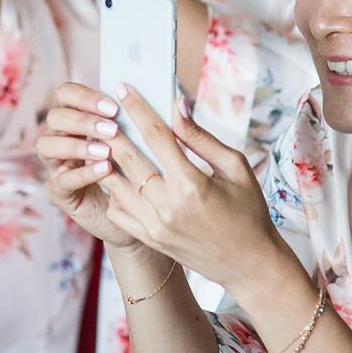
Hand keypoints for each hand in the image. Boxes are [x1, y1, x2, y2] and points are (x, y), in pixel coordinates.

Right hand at [36, 81, 148, 247]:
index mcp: (79, 119)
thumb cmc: (141, 173)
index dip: (85, 96)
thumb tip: (177, 101)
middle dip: (83, 120)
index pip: (67, 94)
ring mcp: (57, 165)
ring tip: (106, 151)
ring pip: (47, 145)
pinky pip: (61, 180)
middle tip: (112, 129)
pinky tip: (104, 169)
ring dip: (77, 145)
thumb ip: (150, 122)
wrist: (140, 213)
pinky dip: (83, 173)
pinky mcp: (58, 192)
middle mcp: (63, 138)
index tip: (114, 107)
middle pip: (55, 117)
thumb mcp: (147, 144)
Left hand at [93, 87, 287, 295]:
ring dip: (105, 159)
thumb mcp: (236, 168)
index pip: (156, 136)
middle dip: (111, 129)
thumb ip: (202, 137)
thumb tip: (177, 106)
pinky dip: (112, 191)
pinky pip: (117, 210)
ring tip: (102, 139)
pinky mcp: (149, 239)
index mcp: (192, 184)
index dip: (137, 108)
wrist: (249, 264)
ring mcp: (154, 226)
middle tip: (101, 109)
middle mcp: (168, 206)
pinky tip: (116, 175)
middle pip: (127, 157)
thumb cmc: (249, 211)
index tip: (124, 88)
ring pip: (115, 184)